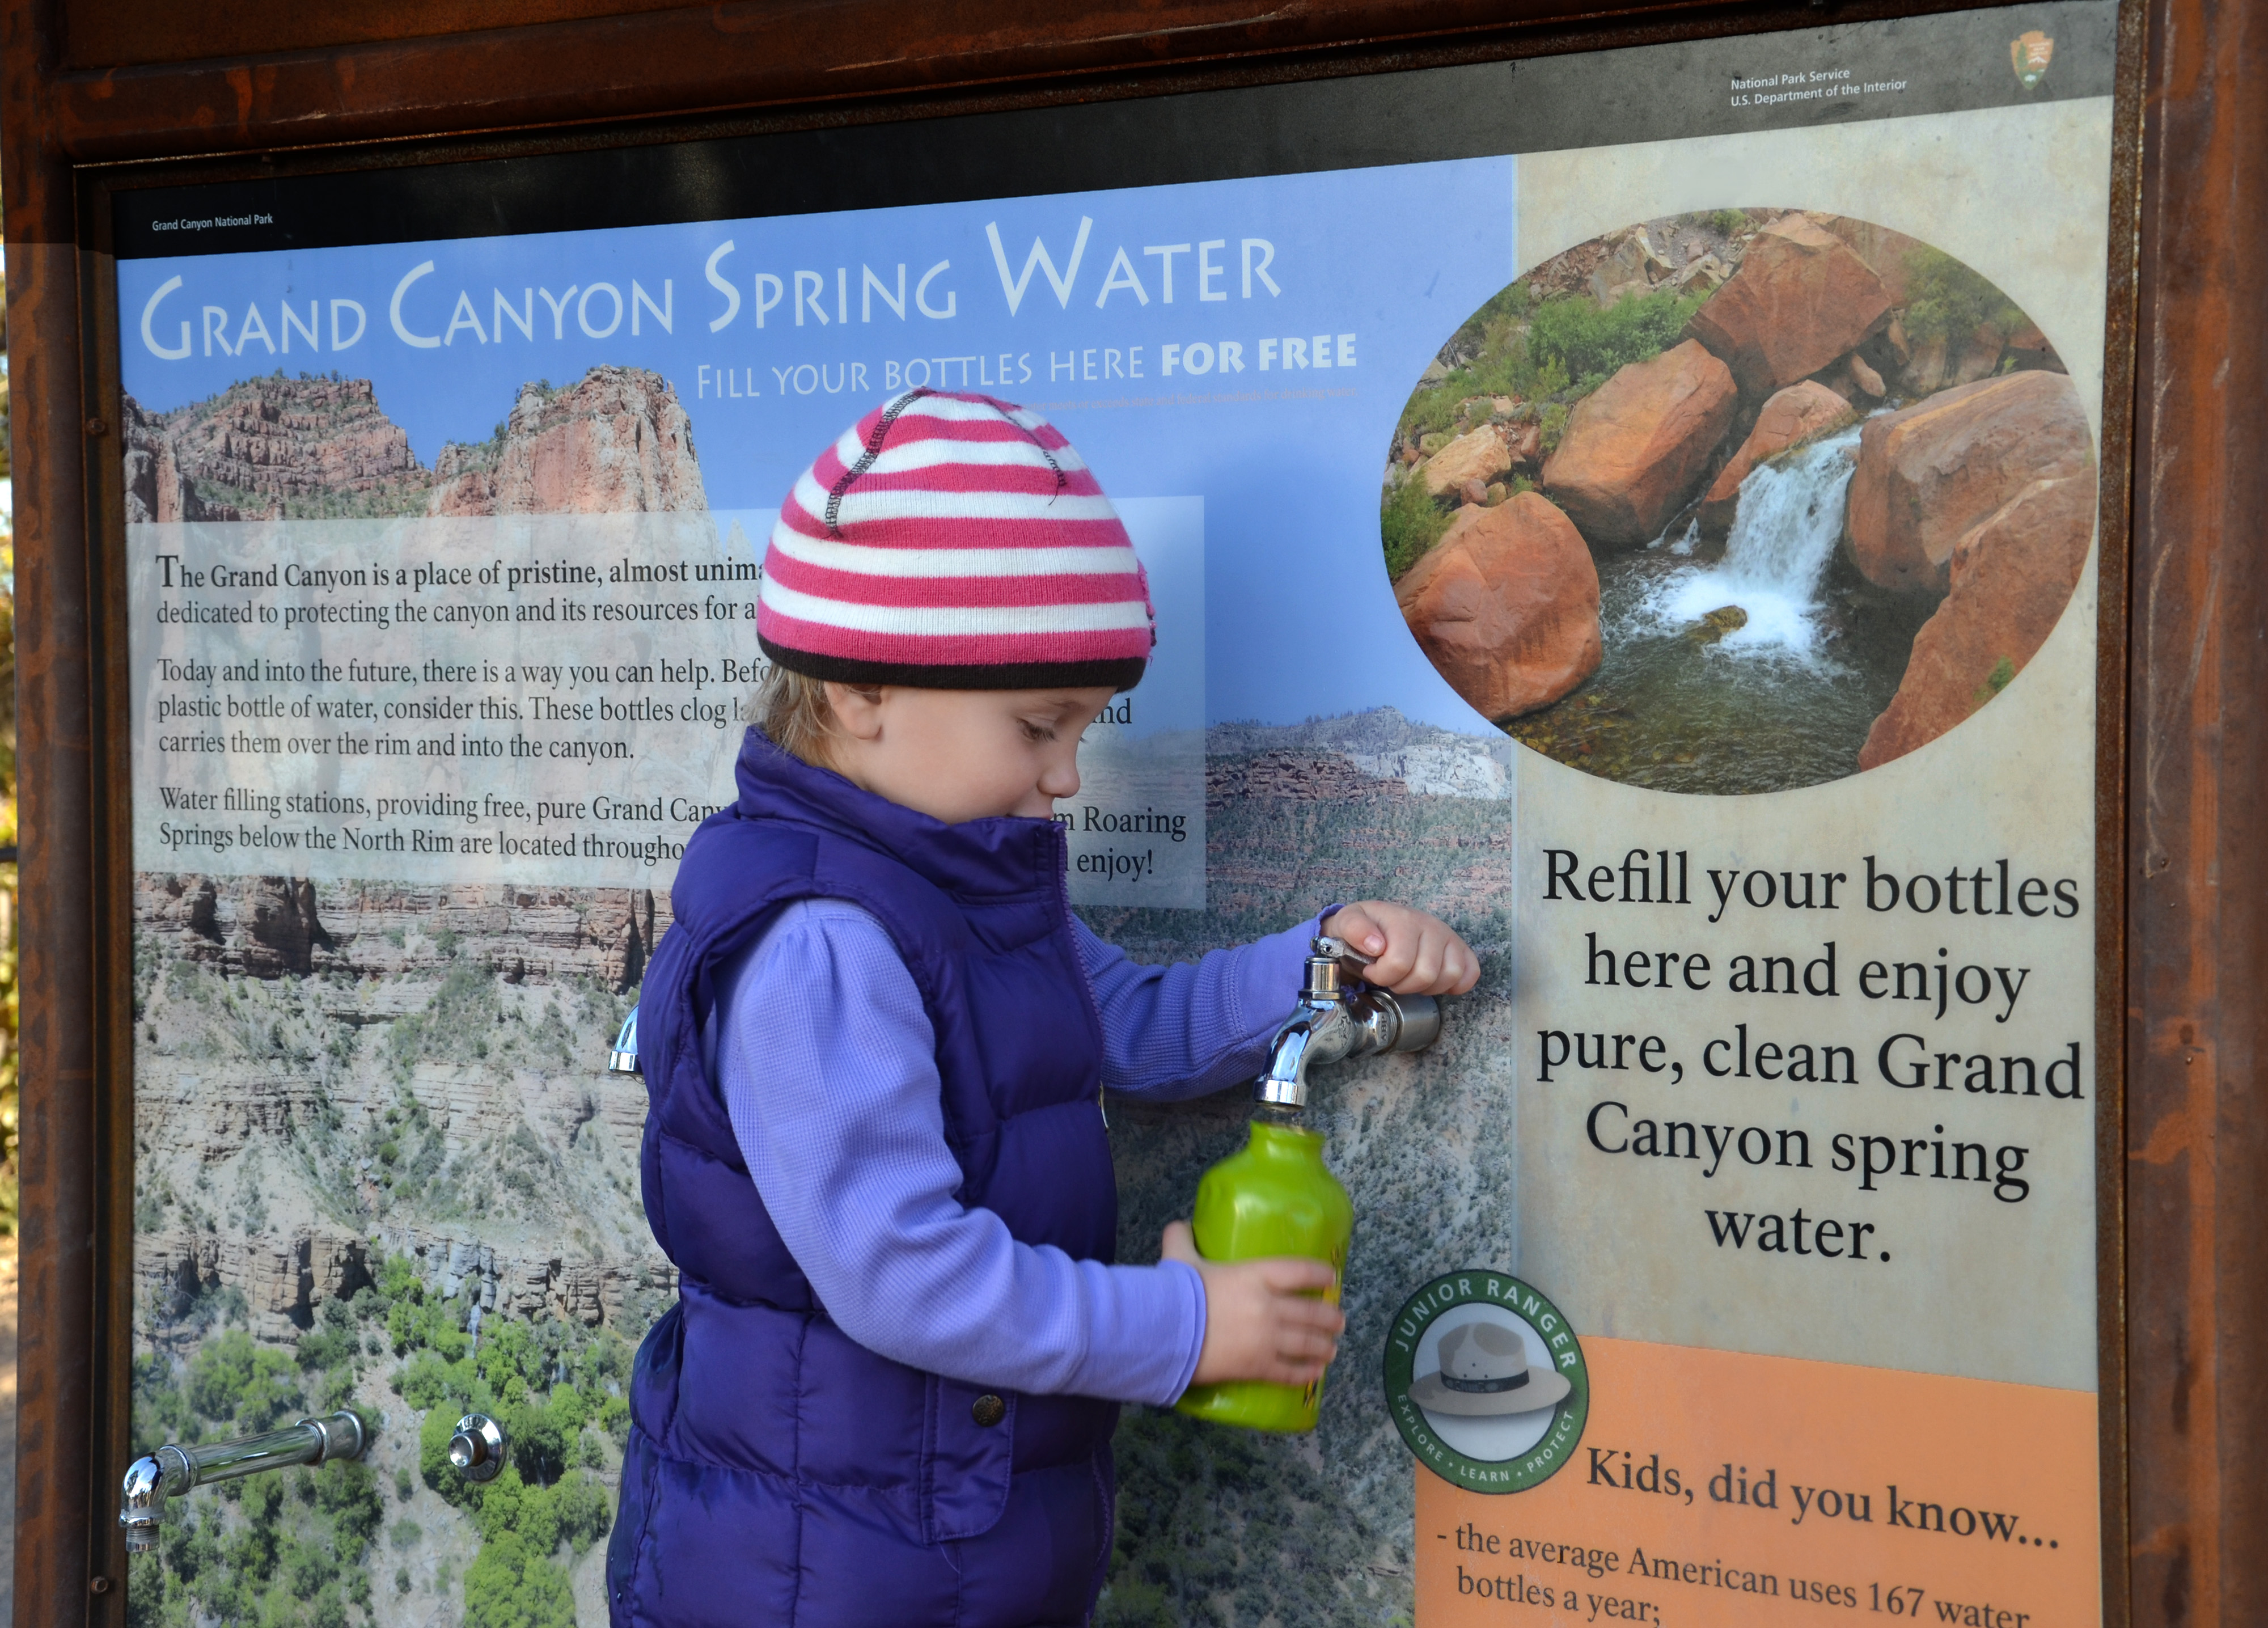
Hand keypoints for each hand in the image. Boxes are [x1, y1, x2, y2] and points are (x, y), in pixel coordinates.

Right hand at [1161, 1221, 1344, 1387]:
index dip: (1320, 1274)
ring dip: (1324, 1346)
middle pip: (1311, 1312)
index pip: (1300, 1271)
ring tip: (1332, 1349)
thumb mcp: (1179, 1259)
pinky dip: (1306, 1373)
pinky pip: (1290, 1372)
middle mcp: (1269, 1306)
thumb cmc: (1176, 1293)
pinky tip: (1315, 1374)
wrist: (1165, 1332)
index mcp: (1255, 1275)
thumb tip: (1179, 1225)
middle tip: (1339, 1321)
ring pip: (1307, 1343)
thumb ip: (1181, 1239)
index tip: (1331, 1278)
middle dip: (1330, 1318)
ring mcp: (1267, 1339)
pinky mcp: (1257, 1367)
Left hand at [1319, 901, 1479, 995]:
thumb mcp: (1346, 923)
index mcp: (1403, 919)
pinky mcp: (1460, 948)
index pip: (1400, 962)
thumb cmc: (1363, 928)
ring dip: (1427, 987)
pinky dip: (1456, 985)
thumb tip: (1376, 946)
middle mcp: (1430, 925)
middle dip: (1403, 985)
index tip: (1371, 970)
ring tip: (1410, 978)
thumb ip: (1354, 929)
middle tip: (1391, 977)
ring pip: (1451, 975)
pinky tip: (1434, 983)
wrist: (1377, 923)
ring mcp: (1448, 936)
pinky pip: (1471, 972)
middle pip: (1426, 974)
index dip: (1382, 975)